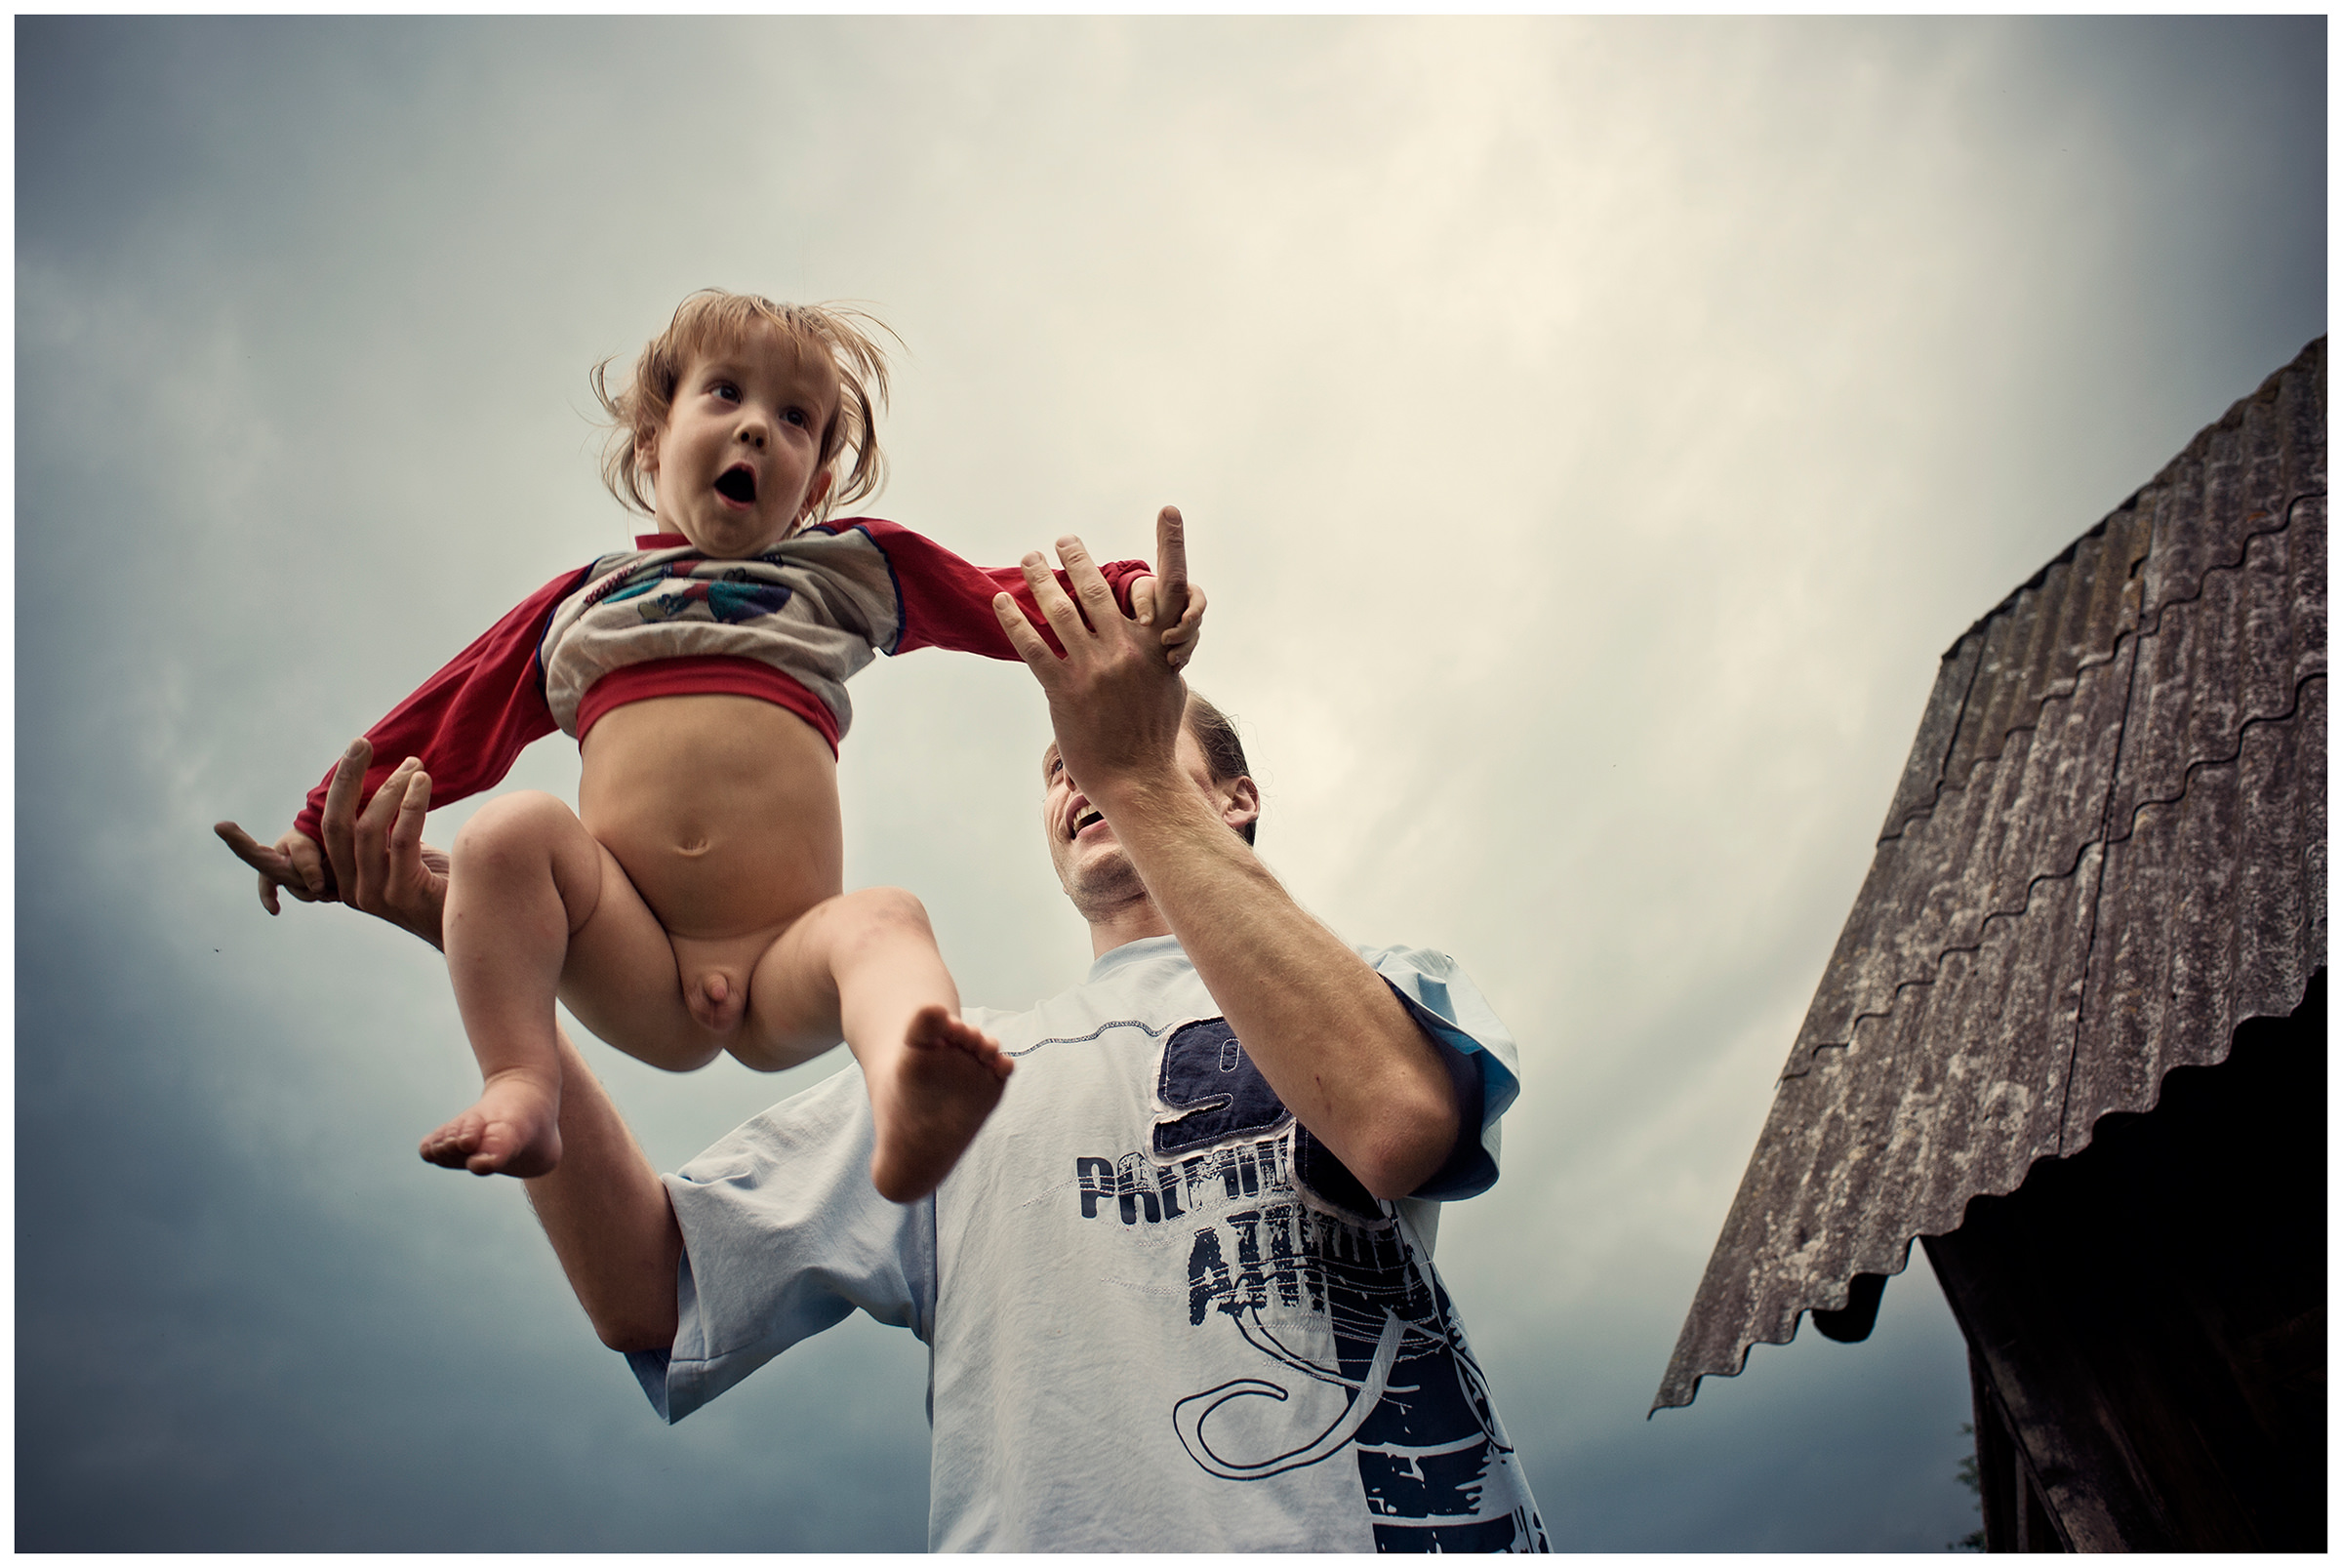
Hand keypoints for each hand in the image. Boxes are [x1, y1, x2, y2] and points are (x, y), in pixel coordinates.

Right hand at [214, 738, 449, 947]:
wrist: (478, 927)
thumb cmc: (444, 887)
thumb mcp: (406, 859)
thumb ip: (383, 836)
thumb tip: (377, 795)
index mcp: (341, 883)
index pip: (286, 863)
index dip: (249, 849)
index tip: (219, 827)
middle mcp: (350, 891)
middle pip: (331, 826)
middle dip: (344, 779)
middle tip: (360, 742)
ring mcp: (374, 895)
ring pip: (366, 828)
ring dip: (389, 788)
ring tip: (414, 764)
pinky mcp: (403, 893)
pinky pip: (399, 839)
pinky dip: (409, 804)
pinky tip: (423, 782)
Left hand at [992, 505, 1192, 796]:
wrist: (1138, 778)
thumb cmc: (1154, 735)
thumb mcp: (1170, 686)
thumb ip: (1159, 653)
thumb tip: (1159, 634)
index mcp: (1157, 646)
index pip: (1170, 587)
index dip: (1171, 544)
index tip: (1170, 510)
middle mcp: (1127, 650)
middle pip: (1096, 589)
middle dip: (1076, 558)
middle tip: (1062, 541)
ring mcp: (1095, 669)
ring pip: (1061, 610)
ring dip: (1041, 579)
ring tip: (1029, 560)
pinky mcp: (1066, 690)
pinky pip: (1034, 646)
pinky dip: (1015, 619)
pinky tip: (1002, 601)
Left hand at [1130, 575, 1206, 670]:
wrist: (1141, 609)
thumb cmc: (1143, 595)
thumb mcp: (1141, 593)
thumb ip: (1143, 604)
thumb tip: (1146, 622)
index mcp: (1187, 594)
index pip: (1199, 600)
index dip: (1195, 611)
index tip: (1184, 619)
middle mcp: (1191, 612)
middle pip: (1196, 623)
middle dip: (1183, 633)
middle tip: (1165, 638)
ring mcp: (1188, 629)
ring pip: (1192, 641)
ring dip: (1183, 650)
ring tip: (1169, 658)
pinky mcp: (1183, 643)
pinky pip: (1186, 654)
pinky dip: (1180, 660)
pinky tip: (1173, 668)